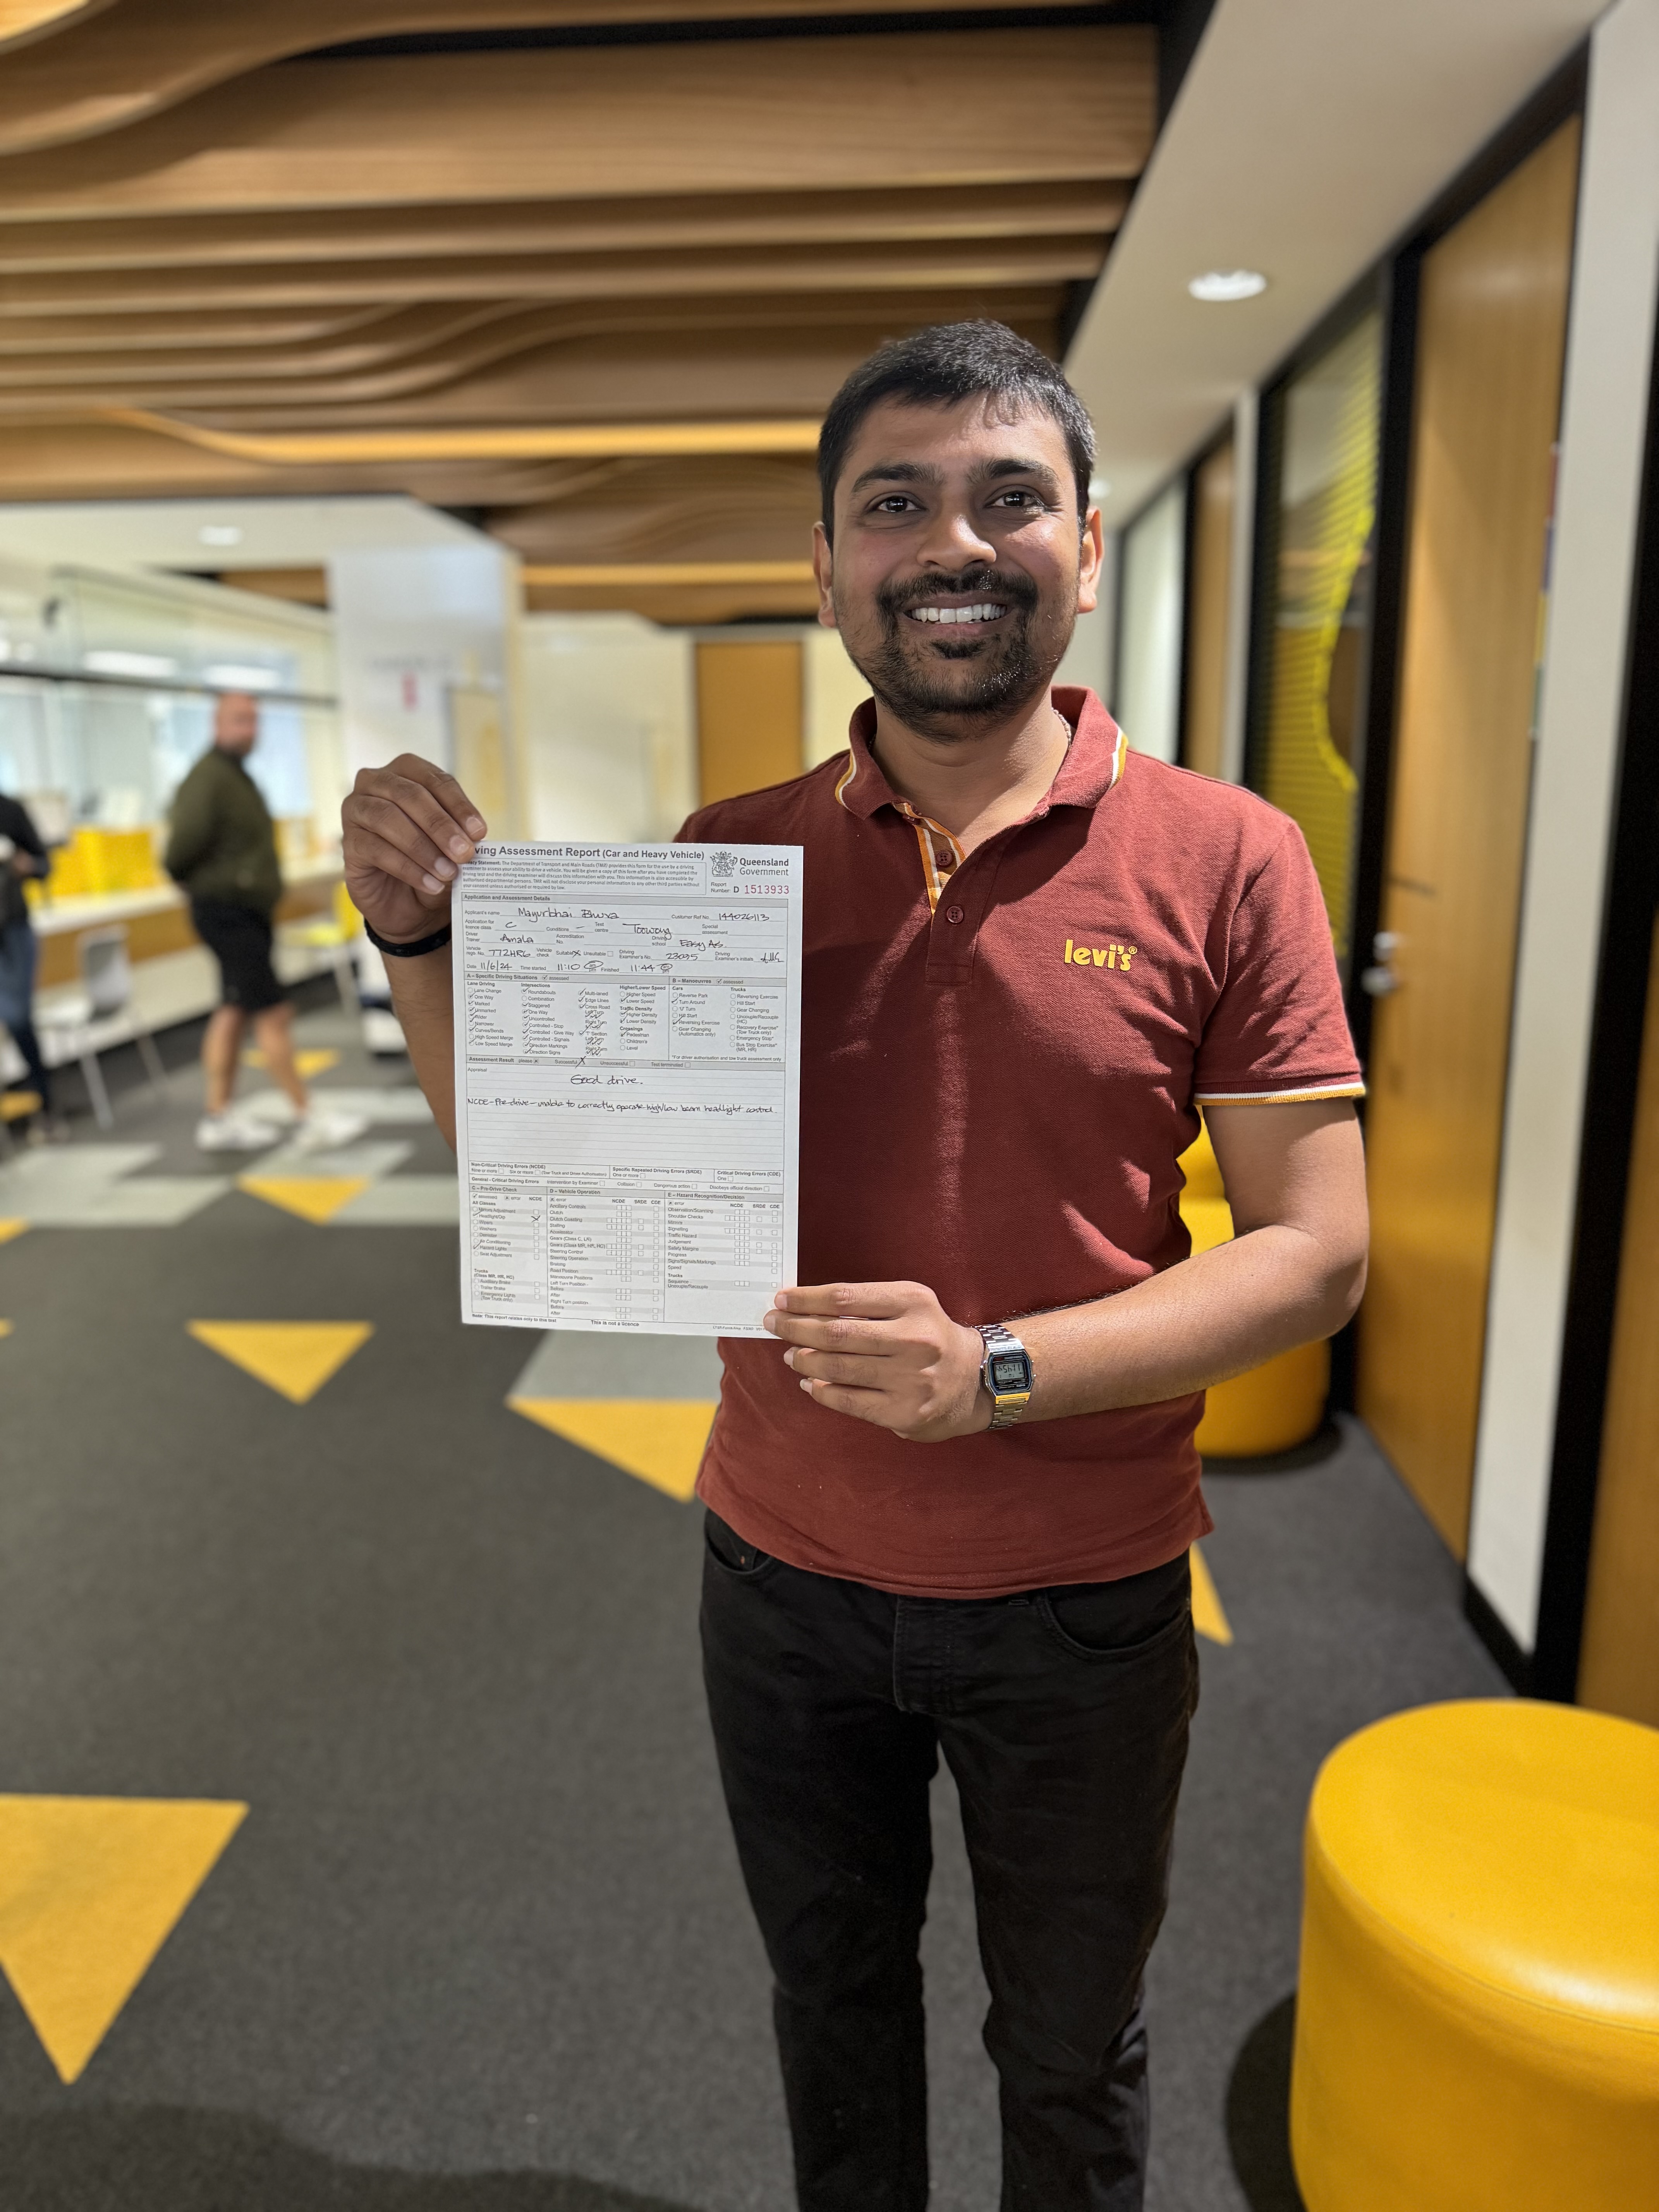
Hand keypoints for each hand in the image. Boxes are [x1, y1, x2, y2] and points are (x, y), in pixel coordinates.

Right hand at [341, 754, 485, 943]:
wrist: (408, 901)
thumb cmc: (432, 860)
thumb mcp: (451, 844)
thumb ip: (460, 835)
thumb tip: (473, 839)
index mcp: (406, 771)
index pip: (434, 779)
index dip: (458, 804)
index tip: (479, 832)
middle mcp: (375, 783)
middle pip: (408, 794)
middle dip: (440, 825)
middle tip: (464, 853)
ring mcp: (356, 810)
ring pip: (387, 818)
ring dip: (422, 847)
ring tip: (449, 872)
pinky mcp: (349, 842)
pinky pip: (375, 849)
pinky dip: (407, 867)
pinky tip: (430, 883)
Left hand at [763, 1281, 990, 1441]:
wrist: (974, 1379)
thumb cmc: (929, 1335)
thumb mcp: (909, 1304)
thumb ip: (865, 1303)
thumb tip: (805, 1308)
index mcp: (913, 1303)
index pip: (845, 1297)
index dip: (806, 1299)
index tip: (782, 1300)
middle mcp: (914, 1340)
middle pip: (837, 1333)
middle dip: (796, 1328)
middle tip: (774, 1324)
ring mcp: (909, 1379)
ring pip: (839, 1368)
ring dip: (805, 1360)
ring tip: (791, 1354)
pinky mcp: (903, 1412)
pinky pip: (848, 1401)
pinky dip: (821, 1391)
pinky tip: (810, 1382)